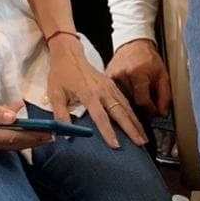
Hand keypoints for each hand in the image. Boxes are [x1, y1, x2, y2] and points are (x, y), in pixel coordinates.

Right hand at [0, 93, 53, 152]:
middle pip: (16, 143)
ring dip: (26, 138)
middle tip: (53, 136)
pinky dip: (14, 132)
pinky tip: (19, 123)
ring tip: (42, 134)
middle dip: (35, 140)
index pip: (17, 137)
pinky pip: (2, 137)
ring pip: (10, 141)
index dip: (35, 135)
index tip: (51, 133)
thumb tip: (15, 116)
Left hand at [46, 34, 146, 149]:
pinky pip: (125, 100)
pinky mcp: (112, 85)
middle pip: (120, 113)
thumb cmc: (61, 74)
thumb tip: (64, 134)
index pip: (101, 117)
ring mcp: (109, 87)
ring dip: (136, 123)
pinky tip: (137, 122)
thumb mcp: (55, 94)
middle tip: (142, 144)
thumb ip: (61, 115)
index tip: (116, 146)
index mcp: (89, 94)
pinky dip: (133, 113)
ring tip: (143, 137)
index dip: (109, 132)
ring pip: (126, 107)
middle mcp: (102, 91)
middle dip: (132, 130)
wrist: (69, 54)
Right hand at [106, 39, 170, 117]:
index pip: (142, 101)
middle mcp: (122, 75)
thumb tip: (162, 113)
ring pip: (123, 100)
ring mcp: (112, 76)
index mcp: (136, 73)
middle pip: (132, 102)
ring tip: (138, 92)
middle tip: (148, 100)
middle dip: (142, 105)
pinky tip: (128, 90)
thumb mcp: (163, 76)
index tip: (154, 111)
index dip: (150, 109)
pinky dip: (123, 96)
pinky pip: (115, 94)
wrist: (134, 44)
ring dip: (132, 101)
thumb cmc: (149, 59)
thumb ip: (165, 96)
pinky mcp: (106, 77)